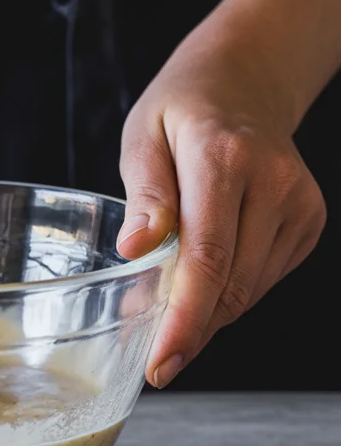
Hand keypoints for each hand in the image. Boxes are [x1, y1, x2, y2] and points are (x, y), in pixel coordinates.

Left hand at [116, 27, 326, 387]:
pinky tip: (205, 277)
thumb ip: (144, 193)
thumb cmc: (182, 110)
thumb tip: (135, 250)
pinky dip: (229, 291)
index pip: (207, 257)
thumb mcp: (143, 136)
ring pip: (249, 289)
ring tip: (170, 309)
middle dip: (190, 328)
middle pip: (231, 283)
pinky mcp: (310, 220)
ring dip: (208, 312)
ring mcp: (300, 204)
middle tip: (153, 353)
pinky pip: (263, 278)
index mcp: (225, 159)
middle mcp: (274, 183)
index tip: (162, 363)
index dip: (185, 319)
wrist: (244, 82)